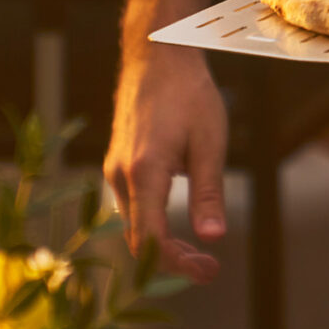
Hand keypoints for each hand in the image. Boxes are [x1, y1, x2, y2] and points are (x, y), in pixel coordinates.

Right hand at [104, 42, 228, 283]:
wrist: (156, 56)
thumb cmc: (188, 94)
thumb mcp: (210, 142)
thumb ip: (209, 192)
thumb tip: (213, 237)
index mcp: (143, 172)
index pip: (151, 238)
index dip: (177, 263)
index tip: (208, 272)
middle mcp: (120, 175)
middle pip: (139, 238)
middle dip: (172, 260)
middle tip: (210, 269)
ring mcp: (115, 170)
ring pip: (134, 224)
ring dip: (162, 245)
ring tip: (199, 254)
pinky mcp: (118, 164)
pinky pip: (132, 207)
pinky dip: (153, 225)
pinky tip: (178, 226)